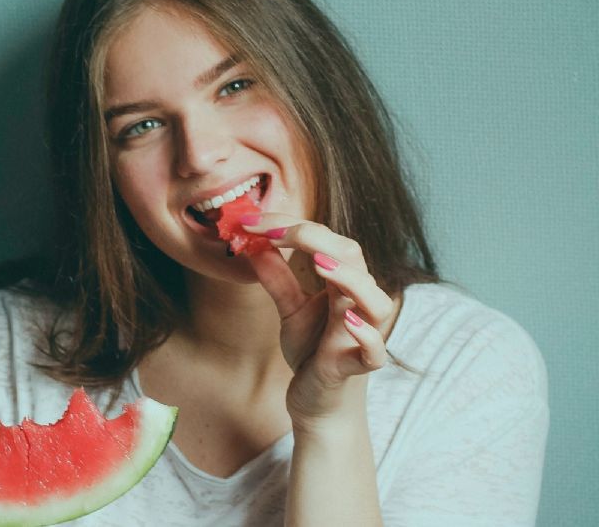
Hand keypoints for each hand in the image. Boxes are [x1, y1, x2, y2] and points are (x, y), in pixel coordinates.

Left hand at [241, 214, 396, 425]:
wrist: (318, 403)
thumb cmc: (312, 352)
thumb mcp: (290, 310)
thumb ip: (277, 279)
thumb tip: (254, 245)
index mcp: (343, 283)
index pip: (325, 241)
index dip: (290, 226)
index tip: (252, 222)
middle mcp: (358, 303)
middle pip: (352, 258)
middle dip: (314, 238)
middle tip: (273, 230)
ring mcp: (362, 335)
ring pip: (374, 300)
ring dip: (350, 279)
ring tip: (320, 262)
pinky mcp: (358, 367)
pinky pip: (375, 351)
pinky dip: (365, 335)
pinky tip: (347, 321)